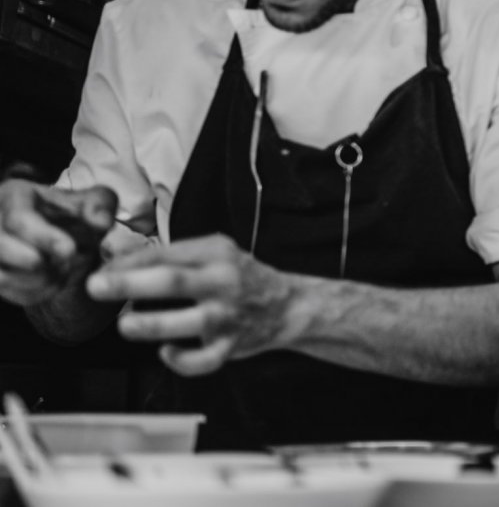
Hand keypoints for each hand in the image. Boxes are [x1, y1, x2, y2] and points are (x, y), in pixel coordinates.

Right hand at [0, 180, 115, 305]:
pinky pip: (8, 292)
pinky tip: (53, 282)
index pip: (18, 219)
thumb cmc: (71, 213)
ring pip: (2, 277)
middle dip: (41, 263)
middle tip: (68, 261)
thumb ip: (101, 205)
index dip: (44, 238)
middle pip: (2, 249)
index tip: (69, 250)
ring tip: (63, 270)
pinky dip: (35, 293)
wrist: (58, 232)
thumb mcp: (91, 201)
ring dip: (40, 281)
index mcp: (13, 196)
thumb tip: (100, 222)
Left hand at [86, 234, 300, 376]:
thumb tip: (116, 265)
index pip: (166, 254)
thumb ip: (170, 257)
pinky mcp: (232, 346)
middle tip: (96, 288)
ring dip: (153, 324)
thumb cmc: (238, 276)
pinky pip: (205, 360)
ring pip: (189, 322)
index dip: (129, 263)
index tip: (100, 272)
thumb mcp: (212, 253)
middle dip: (131, 284)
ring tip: (126, 325)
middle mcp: (223, 282)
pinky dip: (183, 361)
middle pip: (174, 281)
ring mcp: (228, 316)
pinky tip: (166, 353)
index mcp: (215, 254)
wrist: (286, 305)